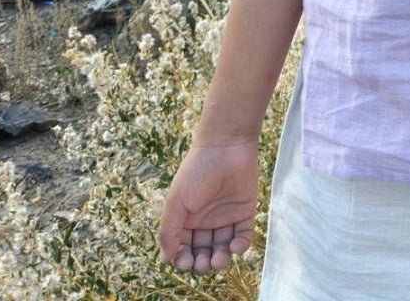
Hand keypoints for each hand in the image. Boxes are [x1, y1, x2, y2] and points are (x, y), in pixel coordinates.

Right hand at [158, 139, 258, 273]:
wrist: (226, 146)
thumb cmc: (197, 171)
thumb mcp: (176, 202)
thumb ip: (169, 231)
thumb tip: (165, 260)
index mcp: (186, 219)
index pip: (183, 248)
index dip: (183, 259)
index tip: (184, 261)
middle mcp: (205, 221)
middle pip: (203, 251)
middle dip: (202, 262)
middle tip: (202, 262)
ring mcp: (226, 217)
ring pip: (222, 248)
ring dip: (220, 259)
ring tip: (218, 259)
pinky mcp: (244, 212)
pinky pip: (243, 236)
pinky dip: (240, 247)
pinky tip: (234, 246)